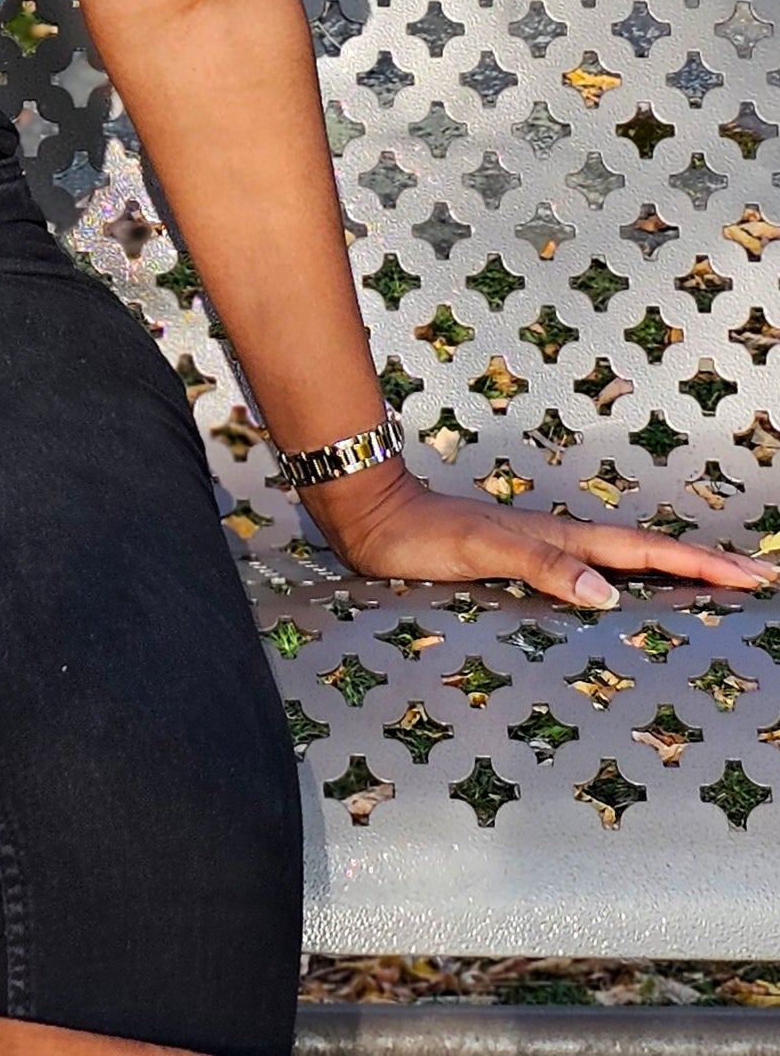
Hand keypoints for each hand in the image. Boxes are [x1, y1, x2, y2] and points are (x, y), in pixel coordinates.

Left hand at [305, 457, 779, 608]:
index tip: (752, 573)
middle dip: (703, 564)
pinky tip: (628, 594)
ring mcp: (543, 551)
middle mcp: (560, 542)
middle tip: (756, 577)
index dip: (700, 564)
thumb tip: (607, 593)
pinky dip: (627, 580)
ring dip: (671, 570)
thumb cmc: (422, 536)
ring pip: (624, 561)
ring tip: (712, 584)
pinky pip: (592, 572)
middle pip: (648, 553)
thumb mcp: (483, 550)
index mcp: (563, 538)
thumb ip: (542, 566)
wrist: (373, 519)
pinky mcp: (521, 563)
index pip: (647, 552)